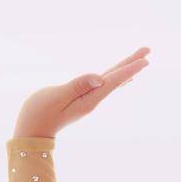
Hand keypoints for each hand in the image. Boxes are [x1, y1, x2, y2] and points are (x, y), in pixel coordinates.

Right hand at [12, 46, 151, 138]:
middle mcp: (93, 100)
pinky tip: (119, 78)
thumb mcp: (57, 97)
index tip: (146, 59)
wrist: (32, 132)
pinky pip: (103, 85)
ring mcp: (88, 100)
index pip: (113, 80)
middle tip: (148, 50)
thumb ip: (78, 86)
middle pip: (116, 79)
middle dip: (132, 64)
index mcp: (89, 99)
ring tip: (140, 62)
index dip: (129, 68)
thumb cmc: (39, 113)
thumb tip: (100, 78)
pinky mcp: (81, 99)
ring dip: (125, 70)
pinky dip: (114, 78)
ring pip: (111, 81)